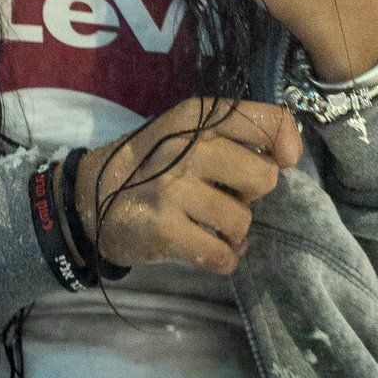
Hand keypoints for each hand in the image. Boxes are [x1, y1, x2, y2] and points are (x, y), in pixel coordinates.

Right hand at [74, 98, 301, 274]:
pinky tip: (206, 249)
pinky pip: (222, 255)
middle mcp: (190, 147)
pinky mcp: (165, 229)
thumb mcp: (187, 130)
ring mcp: (175, 188)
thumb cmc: (151, 163)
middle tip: (223, 196)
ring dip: (232, 232)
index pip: (269, 122)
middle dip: (250, 195)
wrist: (89, 195)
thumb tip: (289, 155)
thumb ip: (235, 133)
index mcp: (199, 117)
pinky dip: (222, 259)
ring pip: (243, 221)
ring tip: (207, 224)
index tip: (282, 160)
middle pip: (265, 179)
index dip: (287, 145)